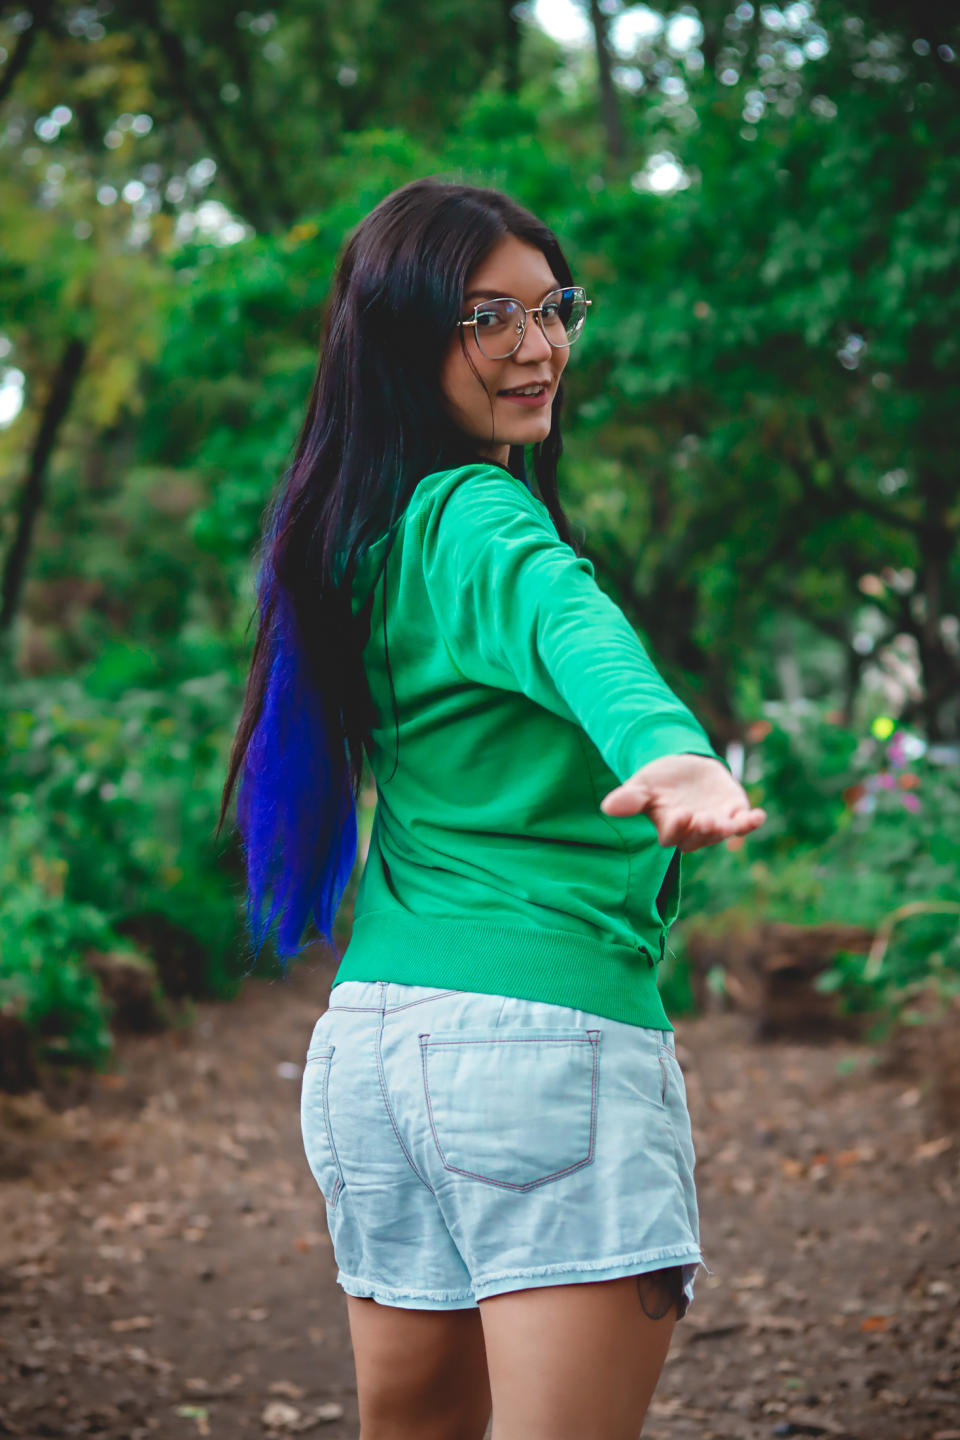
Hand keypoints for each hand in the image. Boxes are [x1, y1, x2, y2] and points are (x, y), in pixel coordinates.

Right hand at [599, 752, 766, 851]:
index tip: (680, 814)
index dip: (677, 827)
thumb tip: (607, 806)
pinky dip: (751, 822)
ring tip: (731, 822)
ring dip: (727, 828)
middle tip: (705, 819)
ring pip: (721, 833)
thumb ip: (630, 798)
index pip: (672, 835)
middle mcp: (694, 832)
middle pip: (699, 838)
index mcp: (669, 829)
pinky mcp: (734, 813)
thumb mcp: (642, 785)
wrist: (685, 768)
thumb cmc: (658, 782)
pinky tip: (759, 816)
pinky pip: (744, 823)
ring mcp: (716, 824)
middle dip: (703, 829)